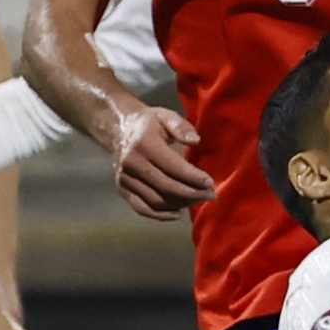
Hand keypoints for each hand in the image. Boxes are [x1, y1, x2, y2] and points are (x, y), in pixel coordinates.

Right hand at [111, 105, 214, 220]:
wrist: (119, 130)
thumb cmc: (148, 123)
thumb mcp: (165, 115)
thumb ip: (181, 126)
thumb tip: (195, 141)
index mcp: (144, 144)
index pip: (173, 167)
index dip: (194, 178)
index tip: (210, 183)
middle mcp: (132, 164)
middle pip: (166, 187)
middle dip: (192, 194)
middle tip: (210, 195)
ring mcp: (125, 179)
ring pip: (156, 201)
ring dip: (181, 204)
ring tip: (198, 199)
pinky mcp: (122, 189)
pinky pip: (143, 208)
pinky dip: (161, 215)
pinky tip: (178, 212)